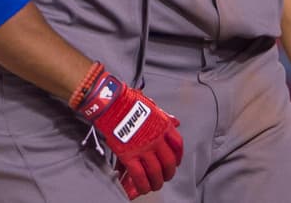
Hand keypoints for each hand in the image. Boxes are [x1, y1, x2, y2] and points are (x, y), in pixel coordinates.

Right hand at [74, 64, 183, 197]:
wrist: (112, 103)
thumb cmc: (129, 101)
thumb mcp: (152, 105)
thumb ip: (164, 116)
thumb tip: (176, 121)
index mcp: (163, 126)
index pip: (178, 145)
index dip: (178, 156)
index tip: (176, 162)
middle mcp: (156, 139)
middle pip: (169, 162)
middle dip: (169, 173)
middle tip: (165, 177)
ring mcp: (143, 148)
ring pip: (155, 172)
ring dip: (156, 182)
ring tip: (154, 186)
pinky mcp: (128, 155)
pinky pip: (138, 175)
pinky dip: (141, 184)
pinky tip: (142, 188)